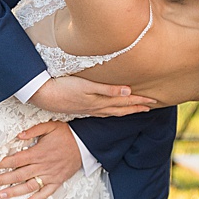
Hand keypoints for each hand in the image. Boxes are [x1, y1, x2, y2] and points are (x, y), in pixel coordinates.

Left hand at [0, 121, 80, 198]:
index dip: (3, 164)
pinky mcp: (57, 181)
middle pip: (18, 175)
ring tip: (0, 195)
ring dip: (14, 192)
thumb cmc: (66, 134)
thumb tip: (18, 135)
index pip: (16, 160)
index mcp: (38, 152)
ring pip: (29, 186)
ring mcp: (50, 175)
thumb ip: (33, 130)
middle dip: (2, 179)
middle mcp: (42, 166)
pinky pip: (44, 193)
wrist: (85, 144)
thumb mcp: (50, 126)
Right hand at [30, 75, 157, 117]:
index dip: (141, 100)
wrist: (43, 95)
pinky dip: (112, 112)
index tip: (155, 100)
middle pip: (122, 109)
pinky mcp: (81, 108)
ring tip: (136, 110)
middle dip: (137, 107)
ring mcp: (89, 109)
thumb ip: (108, 89)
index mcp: (101, 102)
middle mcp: (97, 107)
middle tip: (151, 106)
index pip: (126, 102)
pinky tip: (111, 111)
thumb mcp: (87, 86)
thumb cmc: (64, 87)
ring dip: (126, 111)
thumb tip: (128, 92)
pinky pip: (103, 112)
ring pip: (113, 112)